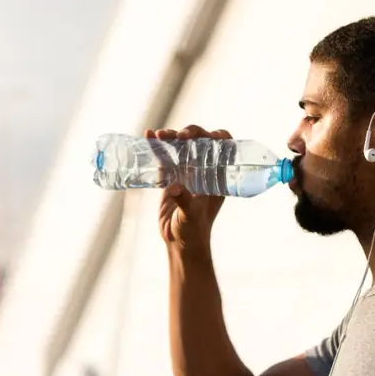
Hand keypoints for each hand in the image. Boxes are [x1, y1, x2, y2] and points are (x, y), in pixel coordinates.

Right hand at [147, 125, 230, 254]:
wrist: (179, 243)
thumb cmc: (193, 231)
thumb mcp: (191, 216)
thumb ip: (185, 201)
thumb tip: (174, 188)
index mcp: (218, 177)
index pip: (225, 150)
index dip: (220, 138)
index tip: (208, 137)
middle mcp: (204, 171)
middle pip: (201, 142)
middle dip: (192, 133)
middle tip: (181, 136)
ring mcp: (187, 172)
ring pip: (182, 146)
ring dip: (172, 136)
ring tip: (161, 134)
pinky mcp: (170, 177)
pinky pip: (165, 157)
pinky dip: (157, 146)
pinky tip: (148, 135)